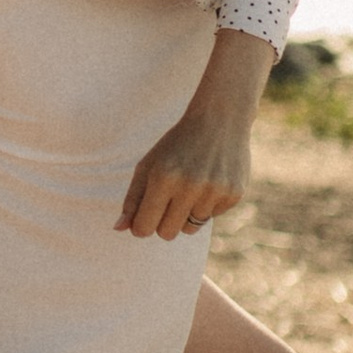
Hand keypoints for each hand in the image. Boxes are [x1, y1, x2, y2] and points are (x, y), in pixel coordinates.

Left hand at [118, 98, 253, 238]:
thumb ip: (133, 198)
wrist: (220, 119)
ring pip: (190, 229)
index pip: (144, 227)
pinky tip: (210, 181)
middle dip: (163, 223)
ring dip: (186, 213)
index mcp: (163, 176)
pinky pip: (211, 218)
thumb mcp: (149, 164)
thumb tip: (119, 229)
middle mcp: (190, 186)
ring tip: (191, 187)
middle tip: (167, 201)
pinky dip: (206, 206)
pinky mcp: (234, 195)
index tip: (143, 220)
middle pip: (167, 234)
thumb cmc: (177, 145)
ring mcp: (214, 191)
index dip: (140, 227)